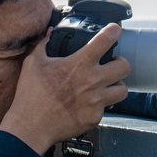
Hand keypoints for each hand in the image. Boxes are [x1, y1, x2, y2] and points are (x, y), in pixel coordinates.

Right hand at [0, 24, 130, 154]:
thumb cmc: (31, 95)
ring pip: (123, 90)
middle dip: (120, 62)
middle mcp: (92, 81)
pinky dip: (99, 105)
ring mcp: (96, 101)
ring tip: (106, 85)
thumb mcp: (33, 63)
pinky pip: (106, 108)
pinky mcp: (95, 117)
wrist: (31, 127)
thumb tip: (49, 32)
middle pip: (125, 66)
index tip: (115, 30)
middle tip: (111, 63)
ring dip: (116, 85)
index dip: (114, 31)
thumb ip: (44, 44)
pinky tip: (87, 103)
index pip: (105, 40)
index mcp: (79, 64)